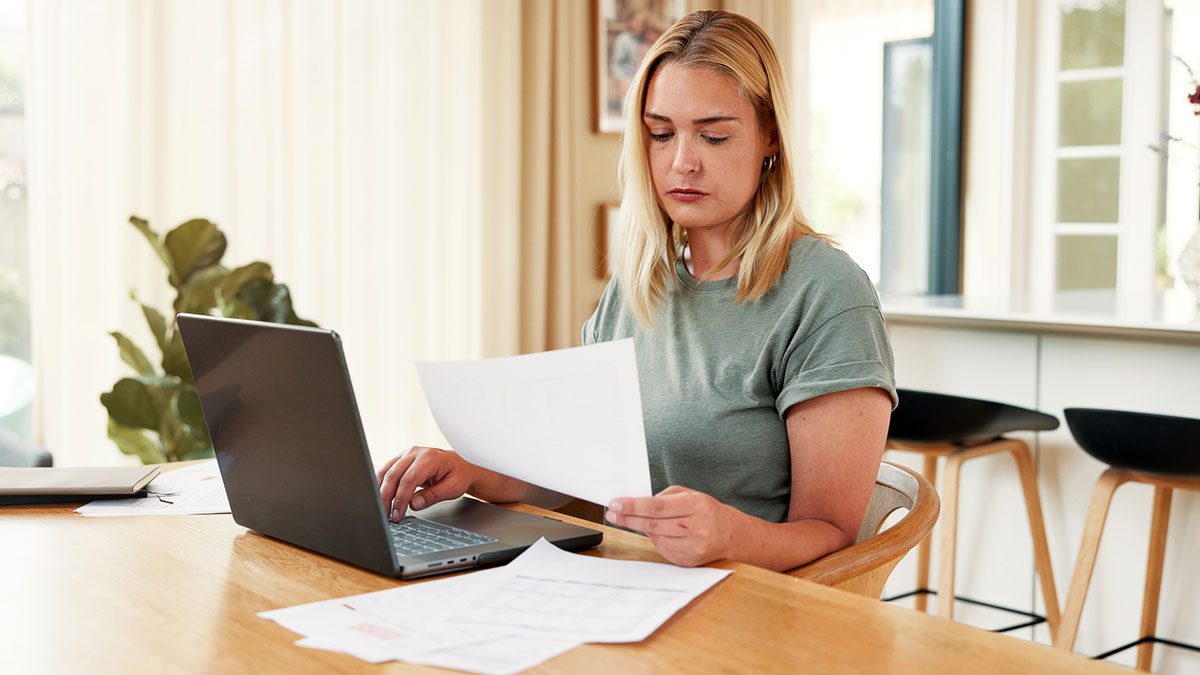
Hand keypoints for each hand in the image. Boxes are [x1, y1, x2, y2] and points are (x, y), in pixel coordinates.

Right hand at [377, 446, 476, 521]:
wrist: (461, 464)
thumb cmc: (459, 474)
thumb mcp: (453, 488)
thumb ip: (433, 496)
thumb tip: (413, 504)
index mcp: (429, 458)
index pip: (408, 480)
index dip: (401, 499)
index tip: (398, 514)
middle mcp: (415, 453)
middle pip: (393, 475)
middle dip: (387, 498)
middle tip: (388, 515)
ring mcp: (407, 454)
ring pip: (386, 472)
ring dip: (381, 492)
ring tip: (384, 509)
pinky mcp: (401, 459)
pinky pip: (386, 470)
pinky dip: (381, 484)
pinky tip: (382, 497)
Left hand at [605, 486, 743, 566]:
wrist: (732, 534)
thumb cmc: (707, 511)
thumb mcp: (690, 495)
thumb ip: (665, 496)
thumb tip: (638, 504)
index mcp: (696, 506)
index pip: (657, 507)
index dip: (633, 506)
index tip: (616, 504)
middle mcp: (696, 528)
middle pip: (653, 524)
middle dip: (628, 519)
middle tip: (612, 514)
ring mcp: (693, 547)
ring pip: (656, 537)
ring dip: (641, 529)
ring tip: (634, 520)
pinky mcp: (689, 561)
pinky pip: (662, 549)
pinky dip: (655, 539)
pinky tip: (657, 532)